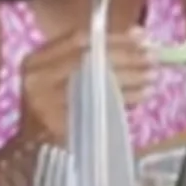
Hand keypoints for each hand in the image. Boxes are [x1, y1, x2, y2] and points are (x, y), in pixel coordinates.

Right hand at [13, 24, 152, 149]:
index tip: (141, 36)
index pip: (79, 40)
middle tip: (154, 56)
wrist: (32, 149)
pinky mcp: (61, 123)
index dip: (113, 37)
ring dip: (132, 76)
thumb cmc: (52, 109)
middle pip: (91, 58)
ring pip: (99, 81)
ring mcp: (47, 102)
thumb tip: (136, 36)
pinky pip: (101, 105)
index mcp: (36, 60)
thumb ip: (91, 56)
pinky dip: (126, 98)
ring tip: (153, 75)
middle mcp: (37, 78)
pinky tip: (143, 94)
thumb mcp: (60, 77)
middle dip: (128, 56)